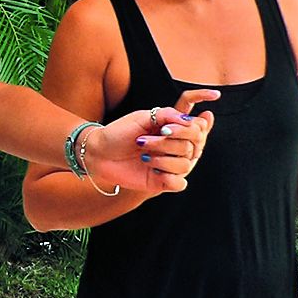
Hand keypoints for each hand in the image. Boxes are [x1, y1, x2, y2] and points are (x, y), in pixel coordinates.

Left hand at [85, 91, 217, 194]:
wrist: (99, 153)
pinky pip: (180, 183)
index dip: (194, 125)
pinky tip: (152, 171)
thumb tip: (189, 119)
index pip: (198, 127)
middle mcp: (176, 147)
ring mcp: (170, 165)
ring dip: (163, 158)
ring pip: (186, 163)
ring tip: (143, 155)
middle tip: (144, 140)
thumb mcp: (142, 118)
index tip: (167, 128)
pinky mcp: (162, 182)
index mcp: (174, 129)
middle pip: (193, 144)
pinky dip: (167, 176)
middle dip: (169, 141)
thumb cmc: (119, 132)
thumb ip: (167, 115)